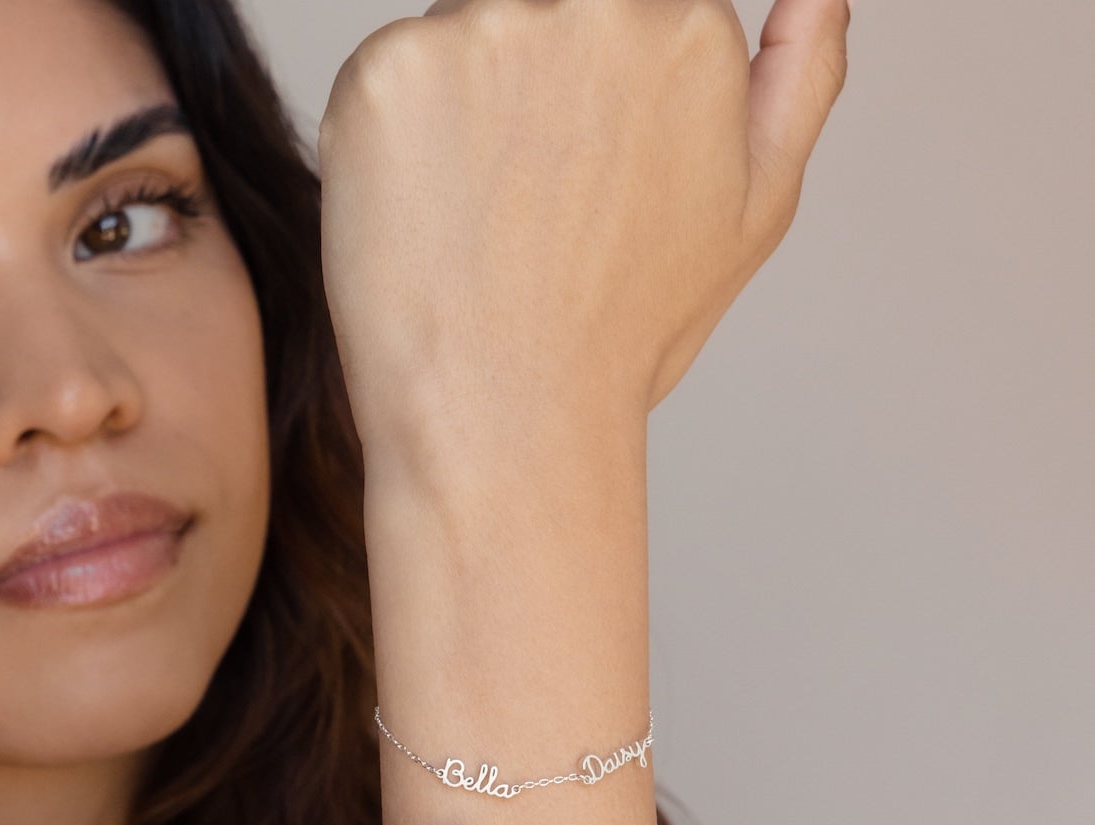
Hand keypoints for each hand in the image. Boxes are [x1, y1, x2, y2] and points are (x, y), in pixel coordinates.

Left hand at [317, 0, 851, 445]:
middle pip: (541, 7)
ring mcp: (485, 31)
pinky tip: (418, 221)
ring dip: (456, 109)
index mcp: (688, 26)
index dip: (589, 96)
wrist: (504, 420)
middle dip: (528, 88)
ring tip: (474, 222)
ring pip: (459, 34)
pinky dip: (389, 141)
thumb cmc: (620, 338)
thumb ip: (802, 78)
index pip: (627, 8)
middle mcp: (594, 3)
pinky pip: (384, 77)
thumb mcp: (755, 211)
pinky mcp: (388, 73)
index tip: (571, 169)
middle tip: (519, 201)